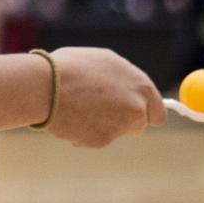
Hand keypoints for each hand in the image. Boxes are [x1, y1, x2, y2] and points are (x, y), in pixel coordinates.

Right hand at [42, 47, 165, 147]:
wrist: (46, 86)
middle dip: (125, 120)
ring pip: (117, 131)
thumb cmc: (71, 67)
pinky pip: (96, 138)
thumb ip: (123, 80)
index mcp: (140, 85)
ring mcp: (120, 126)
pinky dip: (86, 131)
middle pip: (139, 124)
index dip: (147, 112)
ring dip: (105, 124)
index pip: (157, 110)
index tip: (138, 114)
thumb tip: (129, 89)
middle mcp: (135, 107)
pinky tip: (71, 116)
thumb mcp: (104, 62)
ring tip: (80, 106)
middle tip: (103, 109)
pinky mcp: (102, 140)